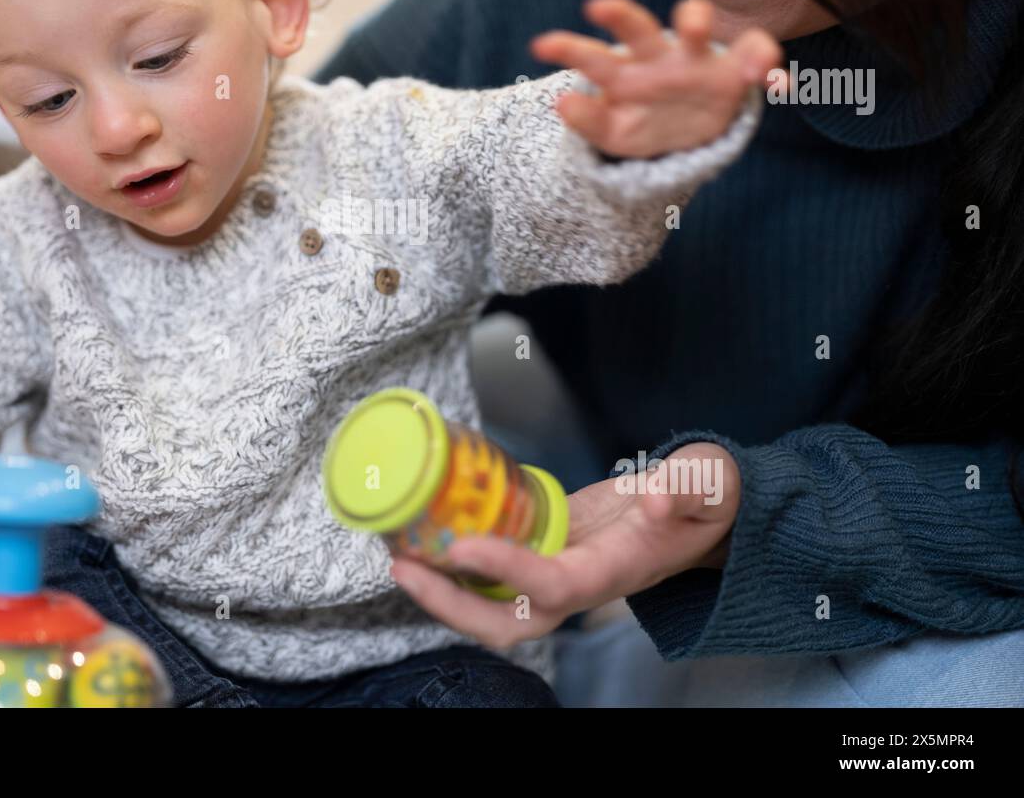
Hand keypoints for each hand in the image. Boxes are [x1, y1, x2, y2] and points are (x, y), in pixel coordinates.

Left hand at [389, 442, 740, 649]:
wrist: (702, 515)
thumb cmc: (706, 500)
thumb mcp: (711, 484)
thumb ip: (690, 488)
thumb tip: (656, 498)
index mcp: (617, 570)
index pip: (555, 585)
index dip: (507, 571)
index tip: (462, 543)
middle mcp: (581, 584)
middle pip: (509, 622)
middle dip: (452, 605)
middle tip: (403, 566)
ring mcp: (559, 574)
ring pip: (492, 608)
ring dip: (442, 590)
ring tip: (397, 552)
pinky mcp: (545, 555)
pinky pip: (492, 576)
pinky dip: (453, 565)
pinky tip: (422, 535)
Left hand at [532, 0, 780, 157]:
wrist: (692, 133)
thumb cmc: (645, 122)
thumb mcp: (614, 131)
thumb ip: (589, 120)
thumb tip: (561, 102)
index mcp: (624, 70)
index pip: (592, 57)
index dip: (569, 50)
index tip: (540, 46)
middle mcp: (658, 56)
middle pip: (637, 31)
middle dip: (619, 17)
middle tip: (596, 7)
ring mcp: (697, 61)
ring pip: (696, 30)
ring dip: (694, 20)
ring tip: (694, 25)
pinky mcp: (735, 74)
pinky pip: (757, 56)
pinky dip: (766, 61)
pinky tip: (773, 79)